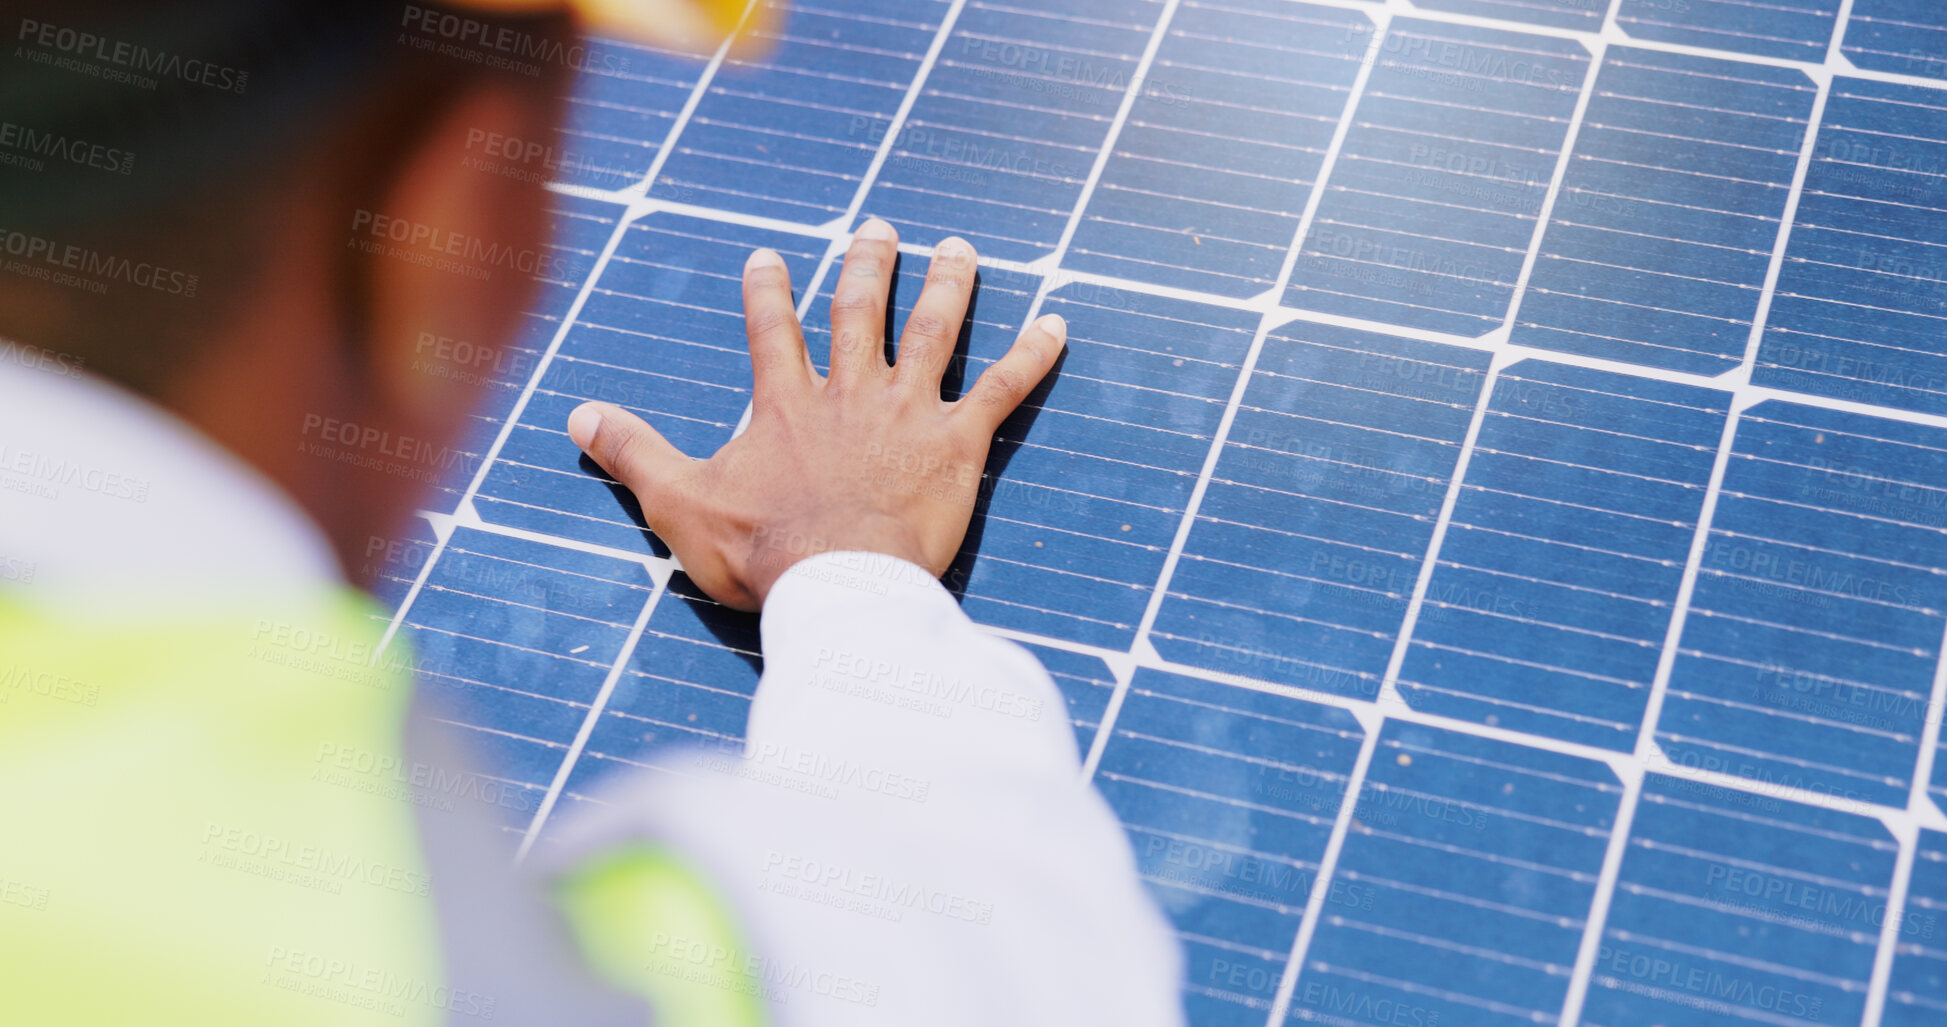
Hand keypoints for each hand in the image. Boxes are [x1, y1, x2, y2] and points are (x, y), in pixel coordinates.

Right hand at [565, 218, 1066, 610]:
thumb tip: (577, 415)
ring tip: (961, 250)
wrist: (839, 584)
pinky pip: (1003, 388)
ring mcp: (908, 412)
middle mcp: (850, 391)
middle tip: (880, 229)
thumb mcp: (680, 502)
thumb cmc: (762, 552)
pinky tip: (1059, 324)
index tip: (769, 258)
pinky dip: (1032, 355)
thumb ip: (634, 454)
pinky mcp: (958, 443)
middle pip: (860, 311)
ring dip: (949, 286)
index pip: (774, 330)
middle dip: (869, 265)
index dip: (770, 292)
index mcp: (785, 404)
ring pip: (934, 330)